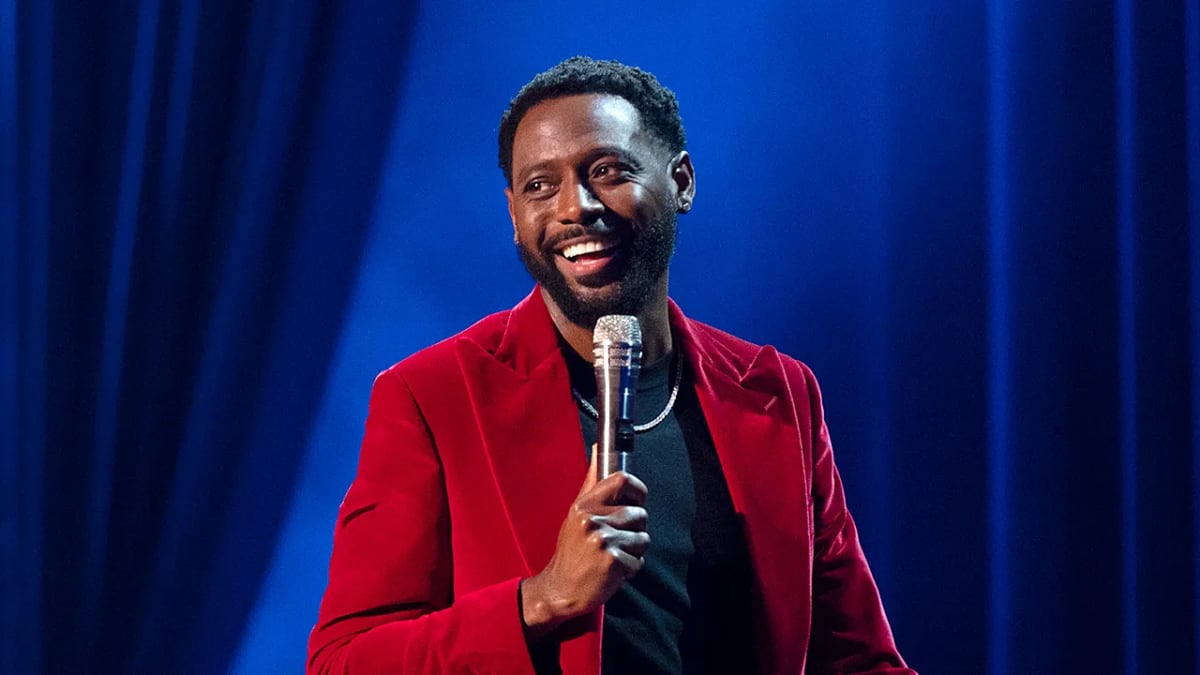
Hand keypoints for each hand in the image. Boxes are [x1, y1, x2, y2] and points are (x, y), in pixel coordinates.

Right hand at [520, 446, 648, 640]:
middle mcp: (592, 520)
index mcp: (584, 505)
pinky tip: (611, 571)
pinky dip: (630, 569)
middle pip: (639, 514)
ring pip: (643, 539)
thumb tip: (598, 446)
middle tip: (615, 542)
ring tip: (611, 556)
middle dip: (635, 530)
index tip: (637, 500)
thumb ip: (592, 482)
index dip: (638, 490)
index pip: (621, 480)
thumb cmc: (572, 551)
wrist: (560, 589)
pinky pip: (638, 561)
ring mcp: (603, 541)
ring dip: (633, 551)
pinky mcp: (613, 561)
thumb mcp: (576, 513)